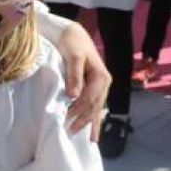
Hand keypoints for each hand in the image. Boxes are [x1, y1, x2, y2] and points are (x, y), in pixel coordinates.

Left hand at [58, 23, 110, 140]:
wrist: (72, 32)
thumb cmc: (71, 41)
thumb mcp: (73, 56)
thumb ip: (74, 75)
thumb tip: (73, 96)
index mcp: (101, 75)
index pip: (90, 98)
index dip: (79, 109)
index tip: (67, 118)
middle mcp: (104, 82)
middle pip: (95, 105)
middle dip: (85, 120)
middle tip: (72, 131)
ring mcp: (100, 85)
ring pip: (96, 107)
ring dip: (89, 121)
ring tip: (86, 138)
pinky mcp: (94, 86)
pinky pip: (94, 104)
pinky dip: (92, 116)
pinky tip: (93, 129)